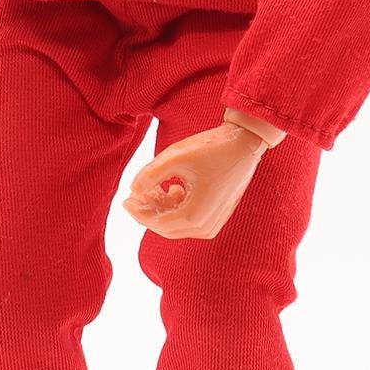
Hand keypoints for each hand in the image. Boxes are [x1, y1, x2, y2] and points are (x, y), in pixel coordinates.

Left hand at [122, 121, 269, 239]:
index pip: (157, 223)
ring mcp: (213, 224)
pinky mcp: (217, 216)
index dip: (138, 212)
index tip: (125, 199)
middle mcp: (205, 227)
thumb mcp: (175, 156)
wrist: (244, 143)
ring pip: (177, 224)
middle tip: (134, 195)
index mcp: (194, 216)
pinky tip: (172, 188)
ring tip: (153, 186)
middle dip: (148, 212)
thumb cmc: (210, 148)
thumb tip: (133, 189)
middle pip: (166, 227)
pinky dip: (176, 207)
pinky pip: (189, 219)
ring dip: (162, 208)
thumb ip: (150, 174)